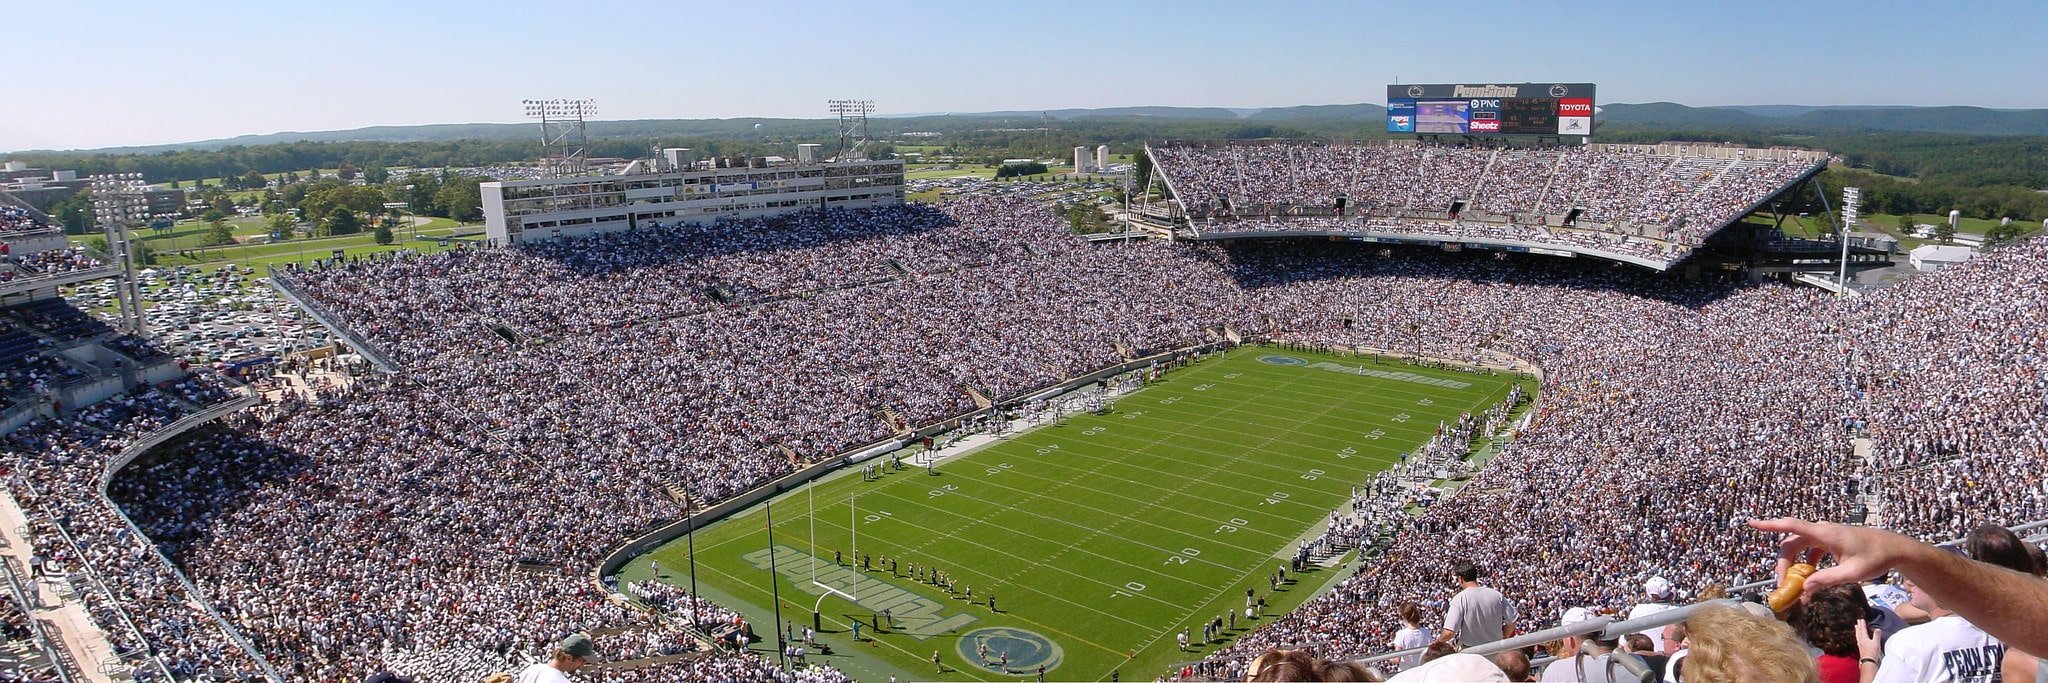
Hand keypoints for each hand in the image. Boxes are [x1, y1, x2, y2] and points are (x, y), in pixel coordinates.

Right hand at [1747, 518, 1926, 589]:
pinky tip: (1810, 579)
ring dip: (1794, 566)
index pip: (1792, 526)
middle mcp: (1822, 532)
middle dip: (1783, 564)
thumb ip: (1826, 580)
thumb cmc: (1876, 558)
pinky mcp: (1830, 542)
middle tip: (1783, 585)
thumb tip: (1804, 590)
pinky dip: (1806, 565)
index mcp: (1825, 534)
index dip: (1770, 525)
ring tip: (1796, 586)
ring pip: (1799, 548)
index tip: (1751, 524)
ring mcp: (1825, 536)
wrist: (1895, 548)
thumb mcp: (1851, 573)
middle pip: (1791, 543)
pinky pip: (1810, 551)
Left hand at [1855, 618, 1882, 660]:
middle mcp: (1860, 640)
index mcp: (1863, 637)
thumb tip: (1877, 629)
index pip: (1862, 629)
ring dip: (1857, 630)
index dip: (1862, 624)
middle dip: (1859, 626)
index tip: (1861, 619)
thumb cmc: (1872, 652)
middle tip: (1858, 621)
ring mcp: (1859, 644)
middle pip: (1859, 631)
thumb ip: (1876, 635)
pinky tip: (1858, 638)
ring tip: (1856, 627)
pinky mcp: (1860, 648)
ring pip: (1857, 635)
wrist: (1868, 661)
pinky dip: (1858, 636)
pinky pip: (1858, 639)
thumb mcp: (1876, 642)